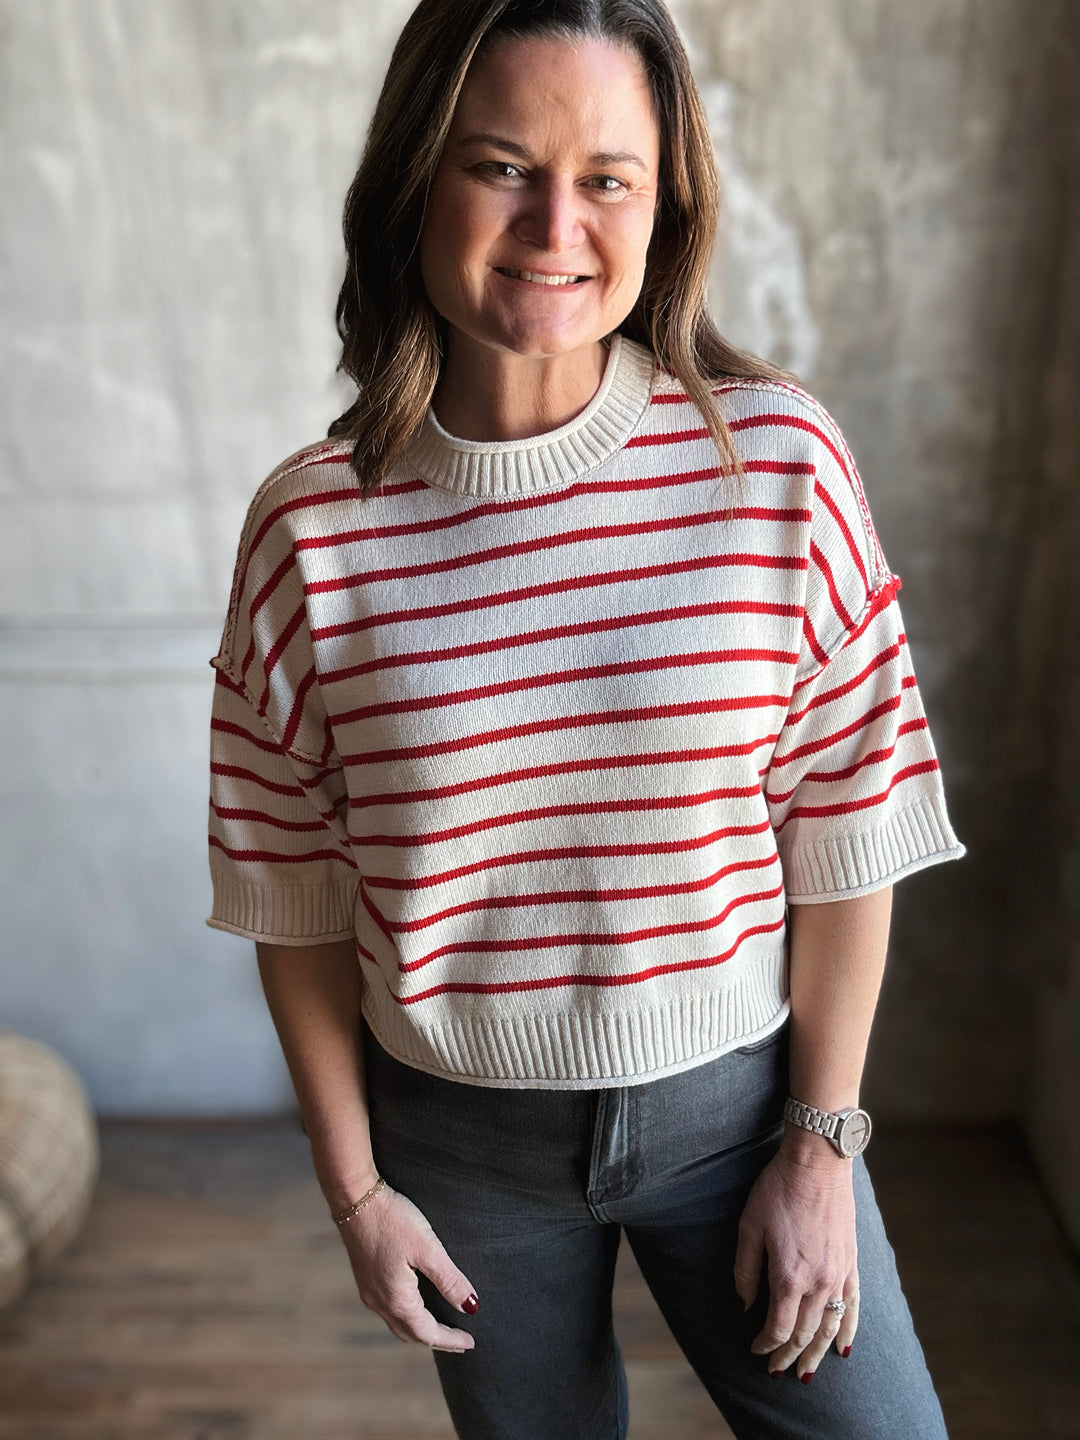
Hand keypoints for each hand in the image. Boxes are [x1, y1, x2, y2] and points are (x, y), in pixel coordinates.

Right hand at [336, 1180, 479, 1352]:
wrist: (355, 1198)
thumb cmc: (392, 1219)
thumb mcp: (428, 1248)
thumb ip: (450, 1280)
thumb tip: (471, 1307)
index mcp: (396, 1300)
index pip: (428, 1333)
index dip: (451, 1340)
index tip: (471, 1343)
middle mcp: (379, 1302)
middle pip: (411, 1334)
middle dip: (436, 1340)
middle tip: (459, 1341)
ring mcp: (369, 1291)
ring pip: (398, 1323)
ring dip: (420, 1330)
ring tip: (440, 1327)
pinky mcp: (365, 1277)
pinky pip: (389, 1309)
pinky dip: (407, 1316)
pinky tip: (416, 1303)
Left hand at [733, 1141, 858, 1381]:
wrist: (817, 1162)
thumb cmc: (778, 1189)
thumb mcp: (749, 1227)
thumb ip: (745, 1271)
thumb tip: (743, 1306)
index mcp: (789, 1277)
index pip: (779, 1328)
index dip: (766, 1344)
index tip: (755, 1350)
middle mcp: (818, 1283)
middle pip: (805, 1335)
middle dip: (789, 1356)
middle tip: (777, 1372)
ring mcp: (839, 1274)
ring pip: (830, 1328)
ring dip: (818, 1354)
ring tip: (806, 1373)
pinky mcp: (852, 1263)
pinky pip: (854, 1307)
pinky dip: (848, 1331)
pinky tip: (844, 1349)